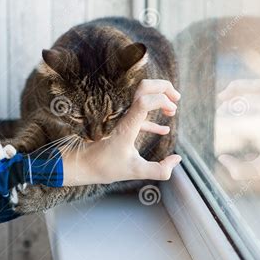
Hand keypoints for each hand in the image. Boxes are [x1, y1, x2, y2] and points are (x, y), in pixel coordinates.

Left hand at [62, 79, 181, 185]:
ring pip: (142, 96)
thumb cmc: (104, 167)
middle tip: (176, 99)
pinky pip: (139, 116)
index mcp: (128, 126)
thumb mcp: (135, 172)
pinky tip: (164, 129)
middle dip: (163, 87)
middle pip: (144, 87)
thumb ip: (159, 170)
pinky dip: (154, 118)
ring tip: (173, 111)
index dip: (162, 100)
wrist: (82, 165)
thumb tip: (177, 160)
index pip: (145, 100)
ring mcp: (124, 120)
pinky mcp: (123, 126)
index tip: (172, 112)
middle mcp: (126, 117)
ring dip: (159, 98)